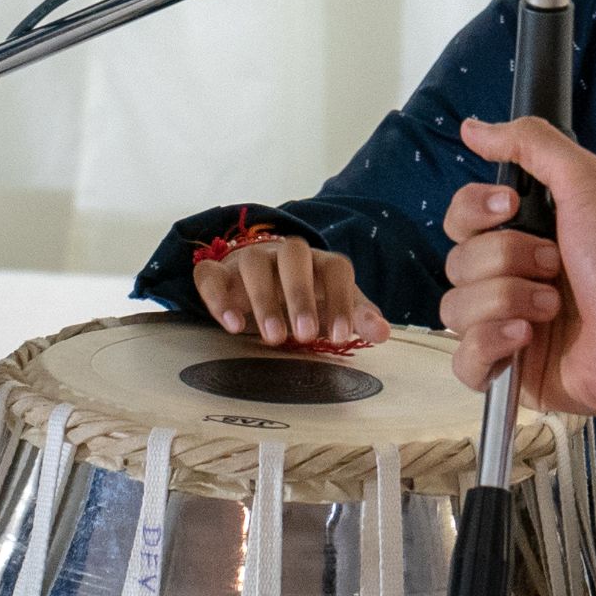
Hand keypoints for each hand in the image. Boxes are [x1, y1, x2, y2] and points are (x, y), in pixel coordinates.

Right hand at [193, 236, 390, 346]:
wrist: (262, 281)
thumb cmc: (306, 298)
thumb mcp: (333, 307)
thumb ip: (356, 317)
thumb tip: (383, 332)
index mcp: (319, 263)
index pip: (336, 268)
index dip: (340, 300)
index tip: (340, 336)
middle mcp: (285, 256)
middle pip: (294, 256)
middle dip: (300, 295)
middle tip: (304, 335)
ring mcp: (250, 260)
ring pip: (254, 264)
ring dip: (263, 299)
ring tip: (273, 338)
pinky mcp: (219, 273)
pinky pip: (211, 275)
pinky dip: (218, 296)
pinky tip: (230, 325)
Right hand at [439, 117, 595, 414]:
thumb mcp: (583, 179)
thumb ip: (529, 143)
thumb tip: (473, 127)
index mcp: (520, 238)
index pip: (459, 220)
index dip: (474, 212)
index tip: (510, 206)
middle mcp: (509, 280)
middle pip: (456, 263)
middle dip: (505, 260)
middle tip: (554, 264)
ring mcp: (506, 327)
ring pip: (455, 311)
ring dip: (506, 301)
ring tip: (553, 307)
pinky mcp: (510, 373)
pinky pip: (464, 363)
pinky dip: (490, 346)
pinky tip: (526, 338)